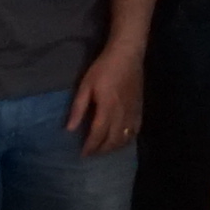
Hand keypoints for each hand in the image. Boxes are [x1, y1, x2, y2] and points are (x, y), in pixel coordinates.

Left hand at [65, 40, 145, 154]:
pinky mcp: (139, 109)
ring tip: (103, 149)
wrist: (127, 55)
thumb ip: (78, 108)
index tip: (82, 154)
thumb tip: (69, 129)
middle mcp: (122, 114)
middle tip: (91, 153)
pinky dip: (127, 139)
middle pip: (112, 140)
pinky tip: (120, 140)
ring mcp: (133, 112)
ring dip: (114, 147)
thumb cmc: (103, 68)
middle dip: (101, 150)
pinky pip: (135, 131)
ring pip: (125, 138)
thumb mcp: (85, 85)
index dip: (90, 147)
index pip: (98, 135)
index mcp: (107, 108)